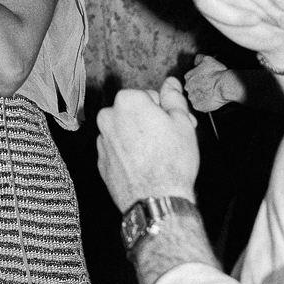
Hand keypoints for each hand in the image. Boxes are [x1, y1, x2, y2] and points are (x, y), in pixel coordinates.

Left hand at [97, 77, 199, 210]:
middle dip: (150, 123)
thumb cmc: (171, 162)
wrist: (156, 201)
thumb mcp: (182, 123)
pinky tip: (145, 167)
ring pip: (124, 131)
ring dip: (138, 138)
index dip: (164, 112)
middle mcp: (108, 117)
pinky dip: (128, 154)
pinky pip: (117, 150)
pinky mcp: (101, 161)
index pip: (149, 97)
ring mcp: (102, 140)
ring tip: (158, 157)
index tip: (173, 125)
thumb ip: (173, 98)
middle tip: (170, 141)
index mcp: (127, 101)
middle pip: (134, 113)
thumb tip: (170, 83)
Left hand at [183, 53, 246, 111]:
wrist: (225, 86)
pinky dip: (204, 104)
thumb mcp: (207, 59)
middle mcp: (187, 87)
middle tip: (209, 87)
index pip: (190, 78)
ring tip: (211, 94)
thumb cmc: (217, 72)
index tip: (206, 80)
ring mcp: (192, 98)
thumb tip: (196, 61)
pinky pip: (200, 106)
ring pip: (195, 97)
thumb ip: (199, 58)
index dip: (199, 79)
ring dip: (201, 96)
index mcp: (188, 76)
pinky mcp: (198, 106)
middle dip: (199, 88)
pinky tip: (211, 100)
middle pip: (192, 88)